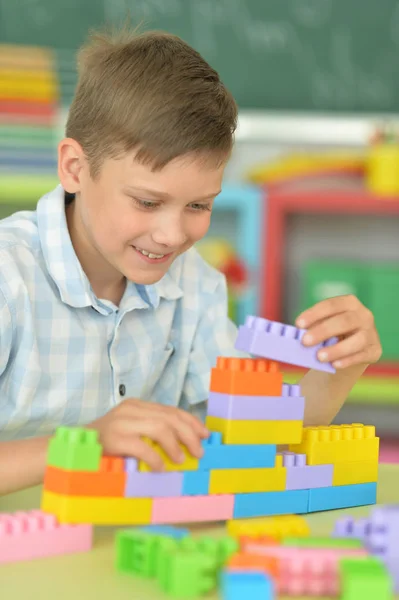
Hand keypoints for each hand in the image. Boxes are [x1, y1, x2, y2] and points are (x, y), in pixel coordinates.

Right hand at [88, 398, 208, 470]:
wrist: (72, 450)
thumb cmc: (105, 444)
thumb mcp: (130, 431)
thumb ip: (151, 432)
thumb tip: (183, 443)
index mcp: (137, 405)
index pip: (171, 410)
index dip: (191, 422)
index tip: (204, 435)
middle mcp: (131, 409)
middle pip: (170, 417)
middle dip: (189, 434)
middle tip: (199, 452)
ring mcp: (122, 422)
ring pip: (160, 428)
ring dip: (175, 445)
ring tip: (181, 460)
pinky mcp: (114, 438)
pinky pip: (143, 447)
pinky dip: (156, 459)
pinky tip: (160, 468)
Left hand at [296, 295, 381, 369]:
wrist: (349, 351)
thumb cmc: (332, 334)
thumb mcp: (323, 327)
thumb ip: (314, 328)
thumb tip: (300, 334)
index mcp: (349, 303)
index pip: (331, 305)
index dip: (314, 314)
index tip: (298, 324)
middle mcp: (363, 315)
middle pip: (344, 321)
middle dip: (323, 331)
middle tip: (305, 341)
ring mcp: (371, 333)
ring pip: (357, 340)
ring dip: (336, 349)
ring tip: (319, 357)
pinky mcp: (375, 350)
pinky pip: (361, 355)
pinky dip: (347, 360)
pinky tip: (334, 365)